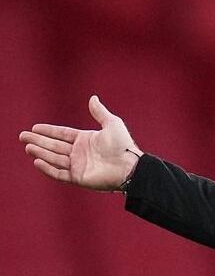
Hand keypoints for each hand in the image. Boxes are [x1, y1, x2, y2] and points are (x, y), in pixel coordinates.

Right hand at [19, 95, 141, 190]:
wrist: (129, 167)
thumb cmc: (123, 145)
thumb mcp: (112, 124)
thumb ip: (100, 112)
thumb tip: (93, 98)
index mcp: (86, 139)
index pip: (63, 134)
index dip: (49, 131)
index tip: (35, 128)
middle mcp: (80, 152)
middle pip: (54, 146)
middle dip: (38, 141)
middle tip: (22, 136)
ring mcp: (78, 165)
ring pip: (54, 158)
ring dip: (40, 152)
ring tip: (27, 146)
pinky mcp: (78, 177)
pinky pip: (59, 173)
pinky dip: (48, 168)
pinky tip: (37, 161)